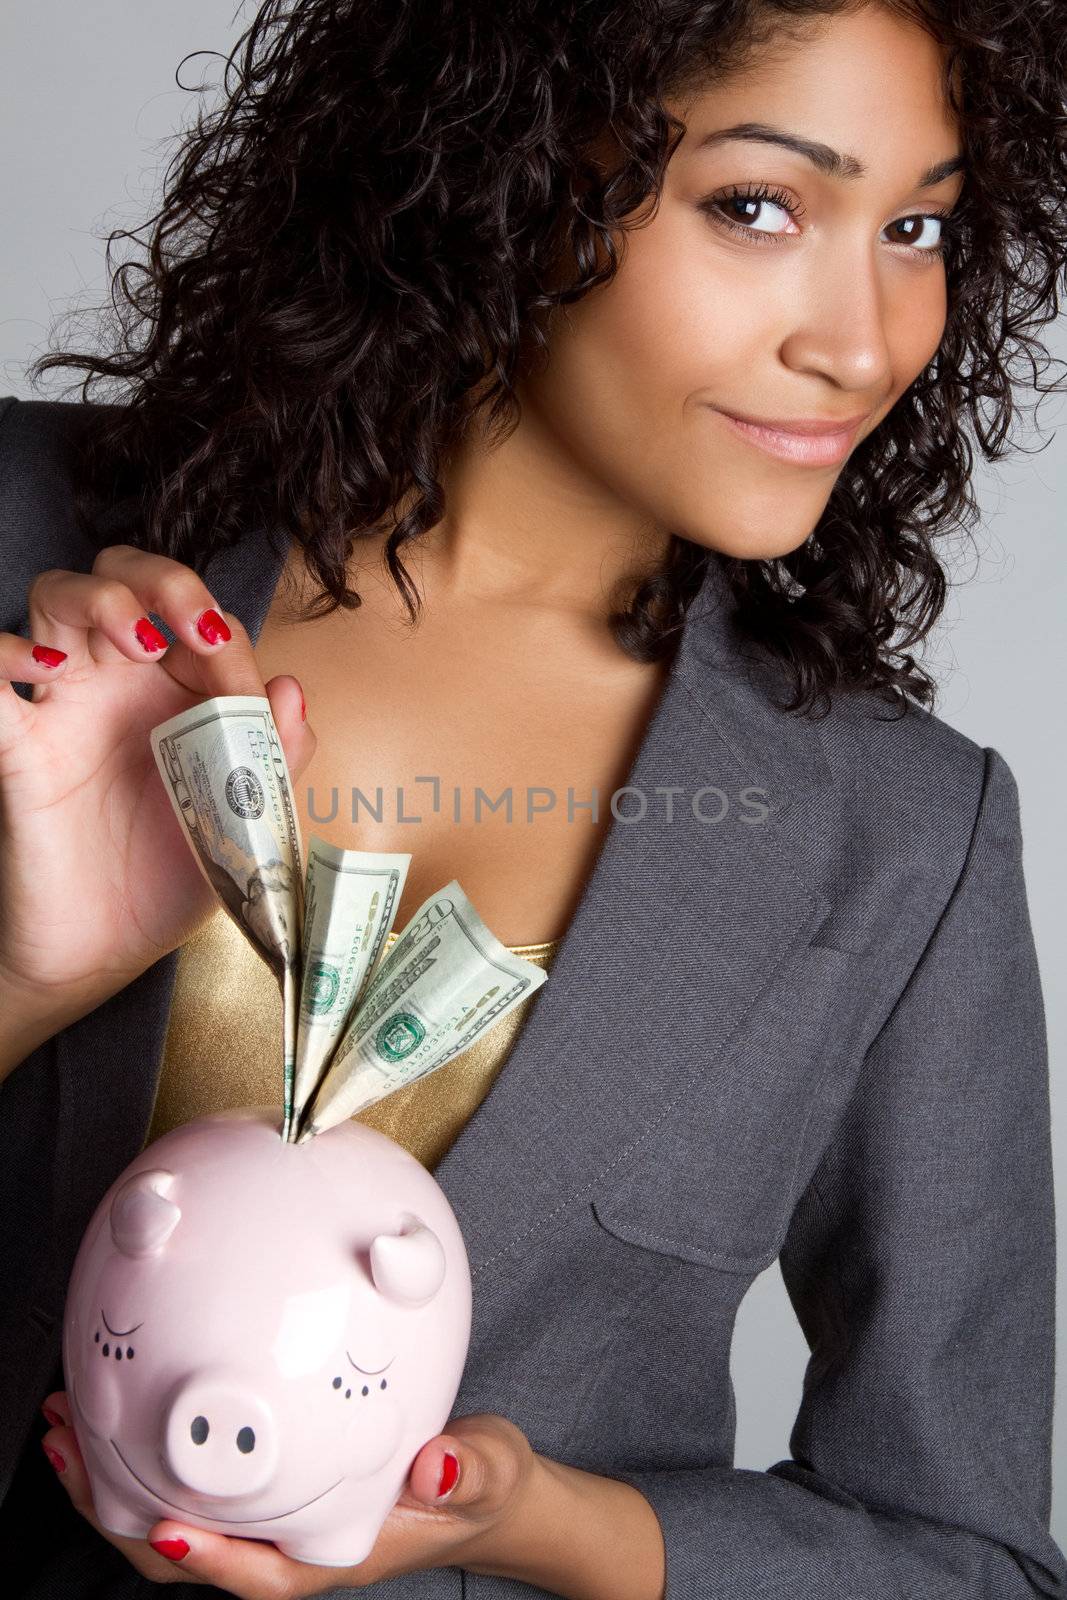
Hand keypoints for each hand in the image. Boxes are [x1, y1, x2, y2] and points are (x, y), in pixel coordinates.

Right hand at [0, 544, 315, 1061]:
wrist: (101, 953)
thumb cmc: (170, 881)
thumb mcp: (243, 824)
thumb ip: (275, 759)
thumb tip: (290, 687)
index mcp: (183, 695)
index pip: (203, 622)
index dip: (226, 634)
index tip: (242, 681)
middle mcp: (123, 685)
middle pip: (125, 576)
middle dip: (160, 578)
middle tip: (189, 626)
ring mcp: (65, 704)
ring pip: (59, 595)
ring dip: (100, 596)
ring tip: (138, 641)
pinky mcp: (17, 742)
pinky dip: (7, 649)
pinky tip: (47, 669)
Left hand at [40, 1390, 539, 1595]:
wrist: (475, 1488)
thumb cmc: (474, 1485)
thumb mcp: (486, 1472)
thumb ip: (468, 1470)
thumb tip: (439, 1467)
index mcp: (332, 1552)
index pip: (259, 1572)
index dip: (209, 1558)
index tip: (168, 1528)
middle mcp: (287, 1546)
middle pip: (187, 1553)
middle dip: (121, 1513)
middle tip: (73, 1450)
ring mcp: (269, 1522)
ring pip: (174, 1520)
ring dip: (114, 1484)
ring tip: (68, 1429)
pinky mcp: (262, 1489)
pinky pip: (188, 1485)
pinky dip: (144, 1457)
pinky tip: (122, 1415)